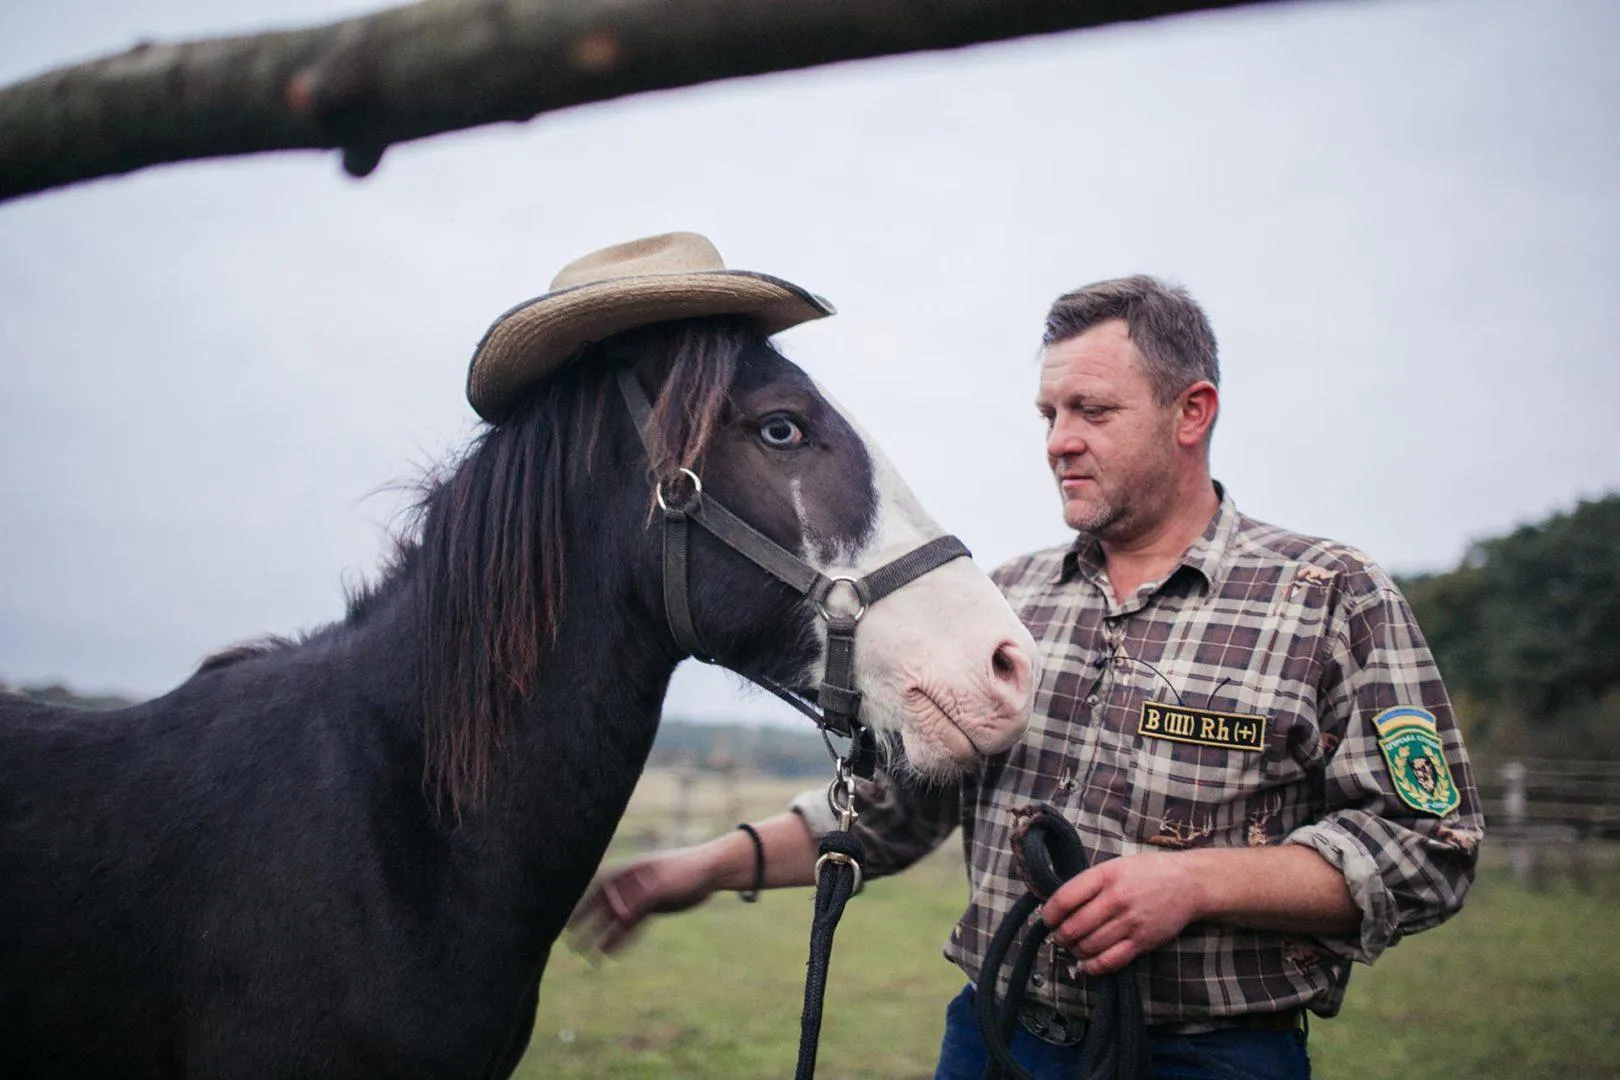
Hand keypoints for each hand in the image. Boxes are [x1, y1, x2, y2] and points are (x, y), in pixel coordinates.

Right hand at [568, 848, 718, 955]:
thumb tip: (619, 916)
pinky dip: (621, 938)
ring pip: (615, 919)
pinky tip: (610, 953)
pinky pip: (632, 926)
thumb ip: (640, 899)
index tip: (566, 922)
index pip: (597, 888)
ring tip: (588, 956)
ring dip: (602, 936)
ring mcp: (639, 896)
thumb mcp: (662, 883)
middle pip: (602, 907)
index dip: (580, 905)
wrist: (710, 870)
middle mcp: (629, 884)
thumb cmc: (685, 869)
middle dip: (587, 925)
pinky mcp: (650, 907)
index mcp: (628, 871)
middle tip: (570, 945)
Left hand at [1040, 851, 1206, 975]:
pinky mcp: (1143, 941)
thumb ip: (1090, 883)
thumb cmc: (1147, 872)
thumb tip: (1060, 904)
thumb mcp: (1115, 866)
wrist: (1188, 883)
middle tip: (1059, 937)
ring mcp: (1130, 922)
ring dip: (1075, 951)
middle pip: (1074, 927)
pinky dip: (1093, 967)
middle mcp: (1116, 899)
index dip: (1049, 914)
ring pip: (1089, 946)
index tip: (1047, 919)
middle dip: (1060, 936)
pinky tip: (1087, 963)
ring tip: (1074, 948)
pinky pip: (1110, 961)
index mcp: (1105, 876)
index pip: (1065, 899)